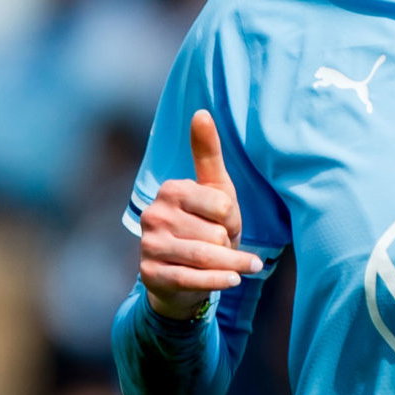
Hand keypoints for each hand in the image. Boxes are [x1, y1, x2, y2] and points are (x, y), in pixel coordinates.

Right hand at [139, 110, 262, 318]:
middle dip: (230, 245)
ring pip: (205, 258)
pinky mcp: (150, 274)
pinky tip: (232, 280)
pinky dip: (218, 282)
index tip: (229, 224)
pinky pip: (192, 279)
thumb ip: (208, 153)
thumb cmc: (205, 227)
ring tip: (245, 268)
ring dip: (232, 266)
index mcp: (170, 190)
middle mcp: (154, 215)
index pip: (223, 206)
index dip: (234, 220)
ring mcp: (149, 245)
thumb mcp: (214, 190)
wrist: (184, 275)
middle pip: (215, 235)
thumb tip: (201, 112)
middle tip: (228, 247)